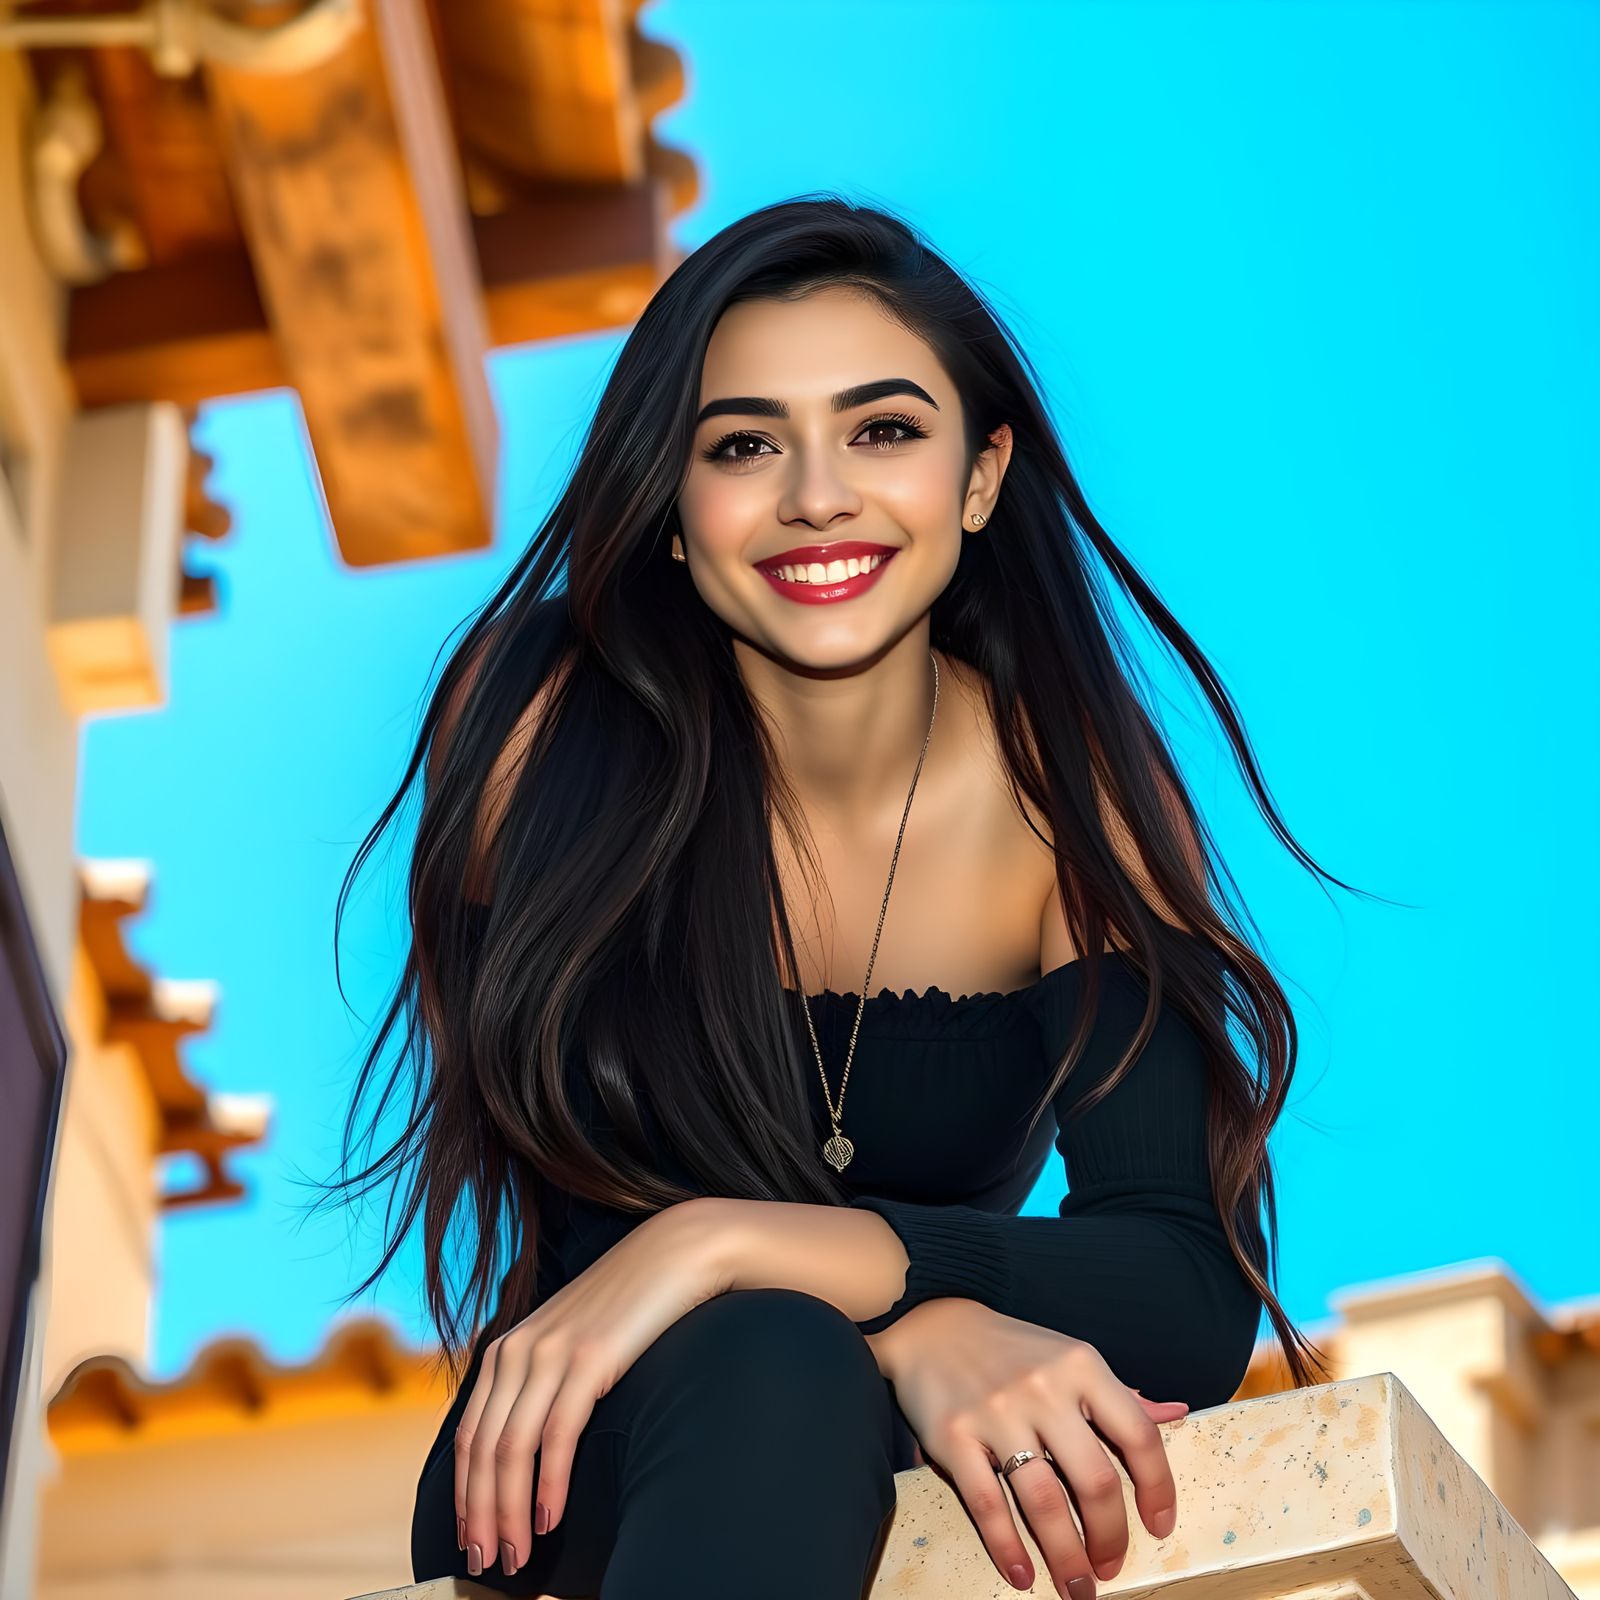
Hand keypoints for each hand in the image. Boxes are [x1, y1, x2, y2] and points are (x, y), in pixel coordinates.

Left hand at [454, 1197, 731, 1577]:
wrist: (674, 1253)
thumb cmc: (626, 1305)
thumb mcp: (568, 1340)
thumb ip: (540, 1379)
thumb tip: (529, 1445)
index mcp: (505, 1350)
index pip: (468, 1437)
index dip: (465, 1495)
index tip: (470, 1539)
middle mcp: (517, 1351)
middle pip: (482, 1450)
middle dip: (480, 1515)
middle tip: (487, 1563)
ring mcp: (551, 1353)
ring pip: (512, 1450)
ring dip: (510, 1512)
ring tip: (517, 1556)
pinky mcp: (589, 1359)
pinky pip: (557, 1434)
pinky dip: (549, 1484)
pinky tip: (551, 1519)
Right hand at [872, 1298, 1187, 1595]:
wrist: (932, 1321)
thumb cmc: (1012, 1348)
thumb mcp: (1071, 1357)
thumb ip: (1120, 1394)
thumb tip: (1175, 1413)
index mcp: (1081, 1366)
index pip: (1138, 1435)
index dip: (1157, 1489)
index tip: (1159, 1527)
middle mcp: (1044, 1388)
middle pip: (1095, 1480)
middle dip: (1110, 1537)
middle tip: (1110, 1568)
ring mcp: (997, 1413)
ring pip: (1044, 1502)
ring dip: (1065, 1557)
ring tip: (1077, 1588)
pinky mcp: (953, 1436)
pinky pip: (986, 1503)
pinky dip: (1007, 1546)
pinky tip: (1022, 1574)